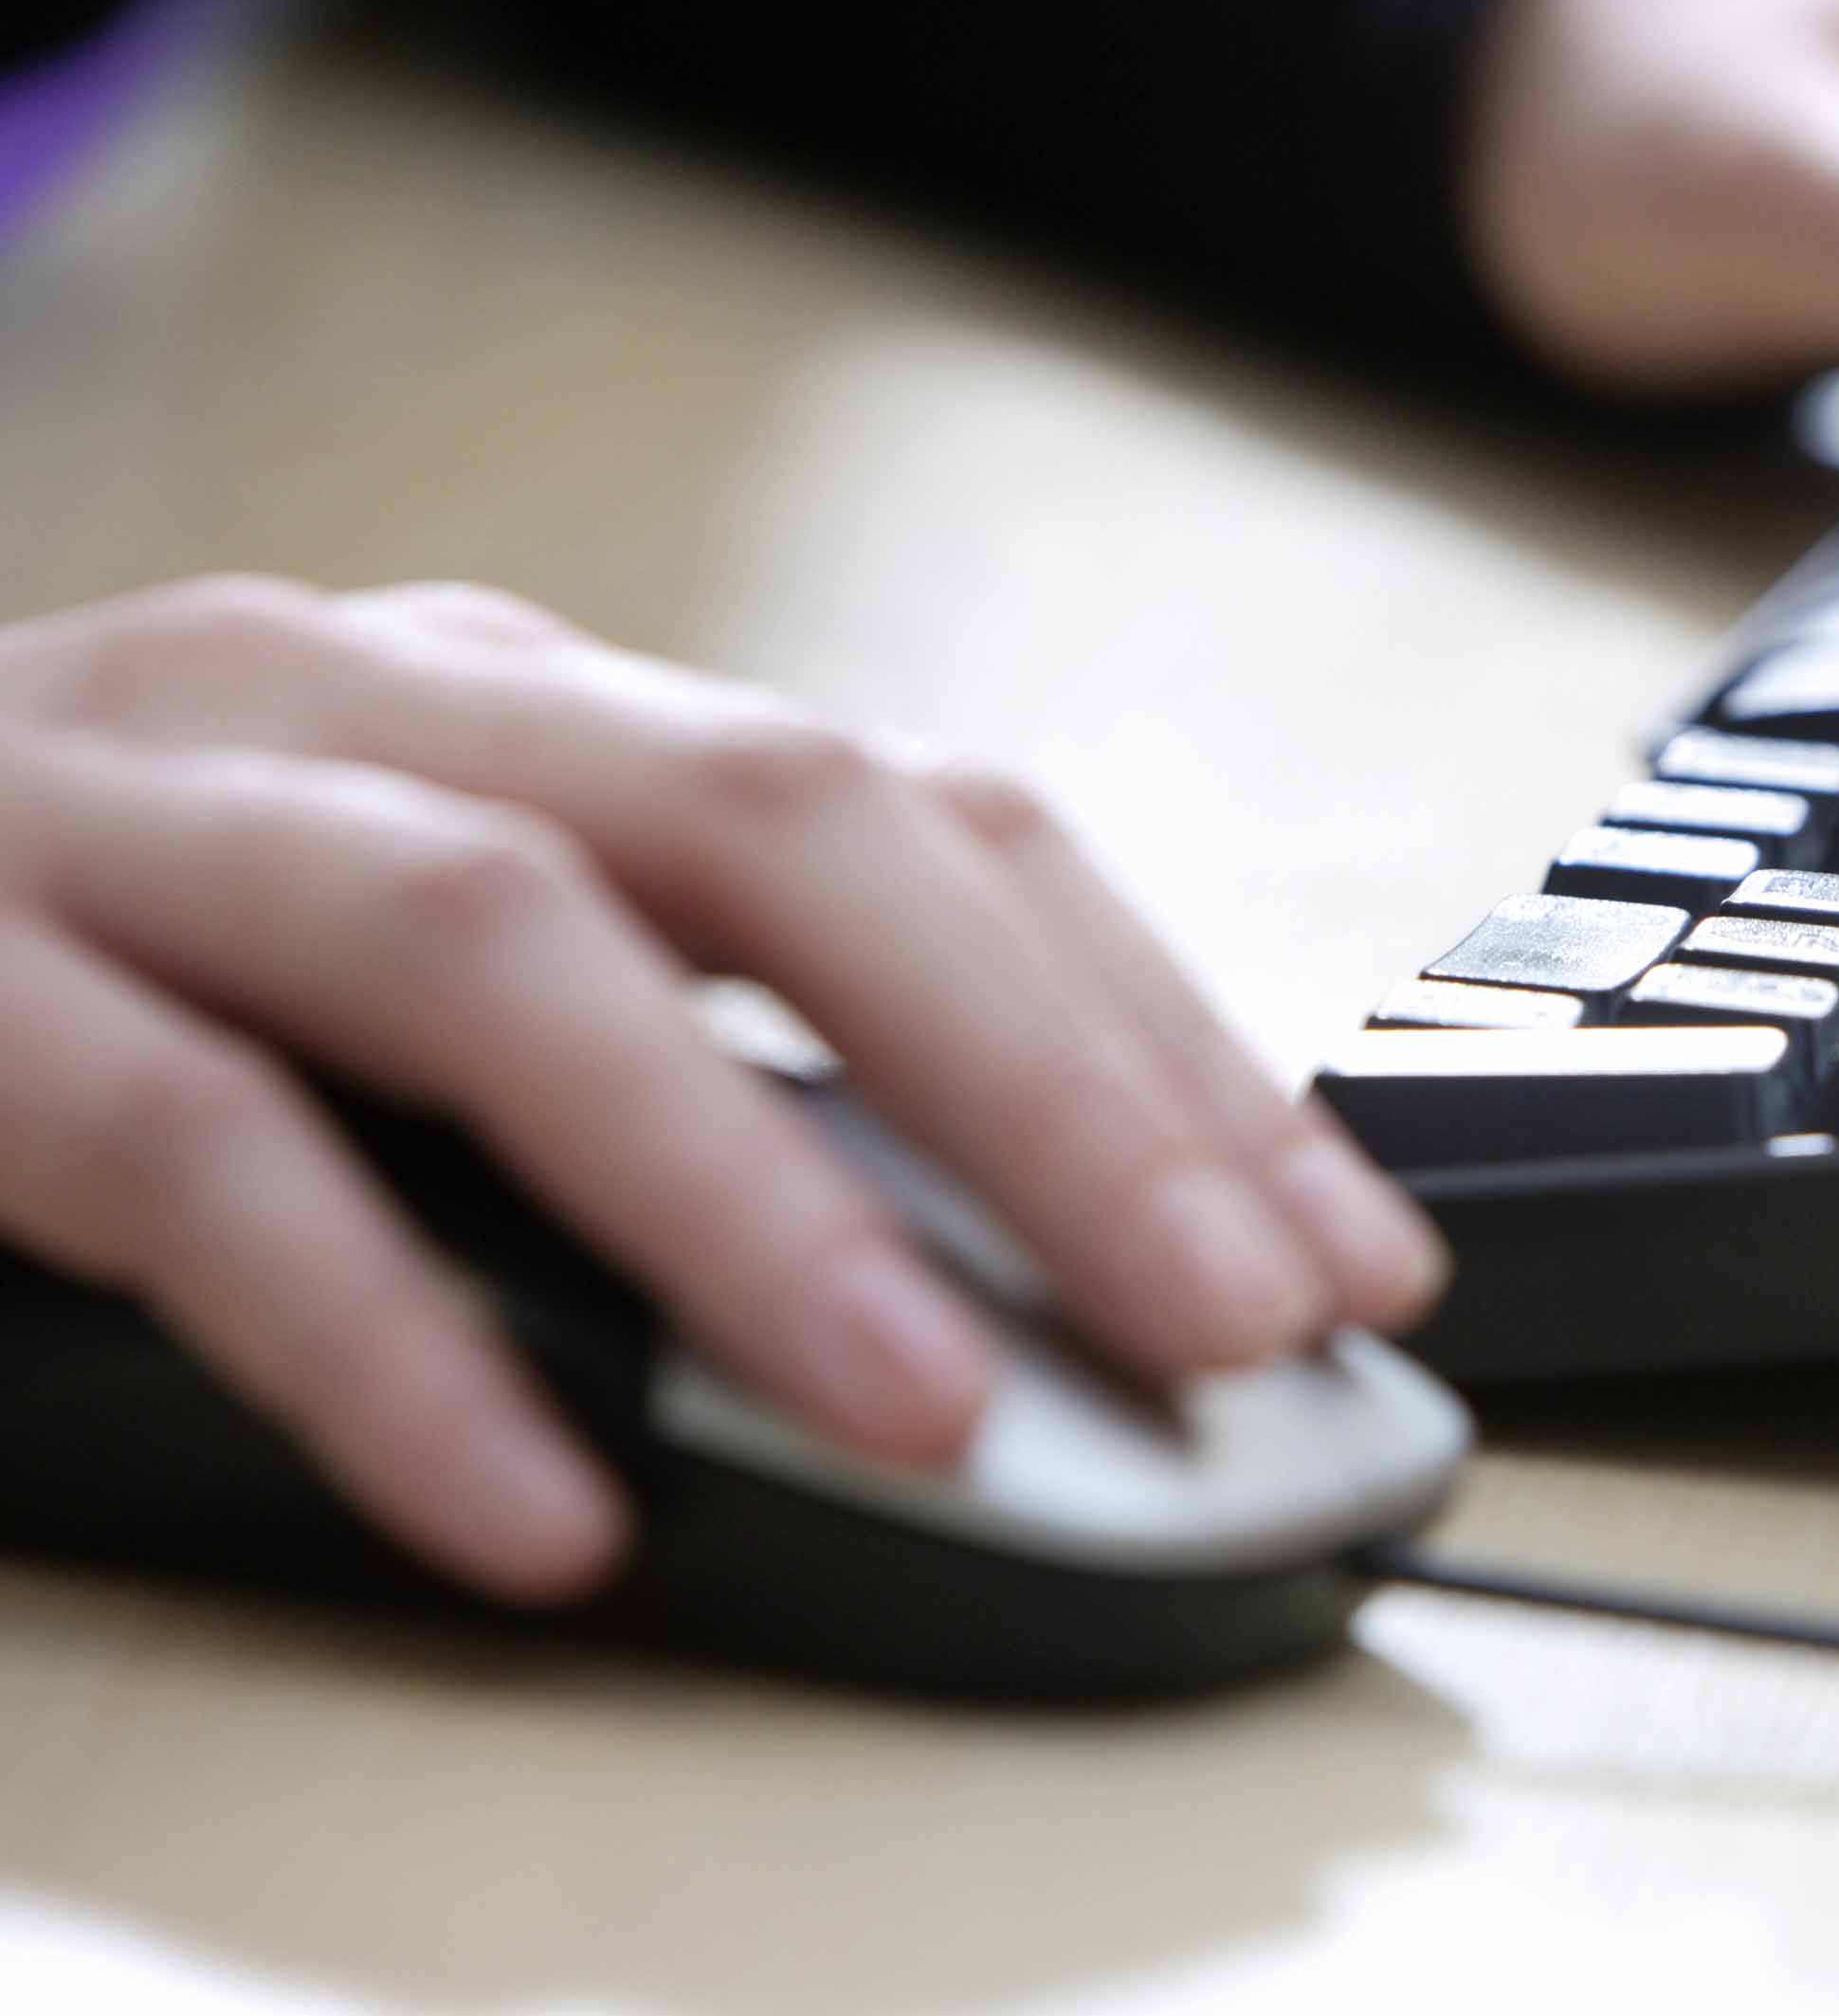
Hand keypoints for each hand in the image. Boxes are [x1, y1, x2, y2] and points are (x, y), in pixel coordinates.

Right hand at [0, 578, 1442, 1601]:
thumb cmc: (99, 925)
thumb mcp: (430, 939)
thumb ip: (685, 1042)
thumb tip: (1024, 1251)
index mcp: (534, 704)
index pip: (932, 819)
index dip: (1159, 1026)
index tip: (1339, 1243)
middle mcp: (369, 707)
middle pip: (786, 833)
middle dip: (1048, 1084)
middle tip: (1233, 1321)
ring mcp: (143, 818)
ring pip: (505, 952)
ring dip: (751, 1189)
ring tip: (935, 1411)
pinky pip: (188, 1154)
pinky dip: (386, 1343)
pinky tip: (536, 1509)